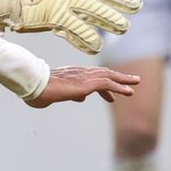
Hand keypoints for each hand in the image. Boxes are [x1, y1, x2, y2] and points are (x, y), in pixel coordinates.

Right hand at [26, 65, 141, 107]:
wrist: (34, 85)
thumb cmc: (37, 90)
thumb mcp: (55, 94)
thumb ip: (69, 95)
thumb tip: (81, 98)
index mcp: (71, 75)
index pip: (91, 77)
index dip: (103, 85)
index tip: (111, 95)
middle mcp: (79, 73)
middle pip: (103, 73)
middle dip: (118, 77)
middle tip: (132, 80)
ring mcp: (83, 77)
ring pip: (108, 76)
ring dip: (123, 80)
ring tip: (136, 82)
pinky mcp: (87, 83)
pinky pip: (108, 83)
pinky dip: (120, 87)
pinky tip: (129, 91)